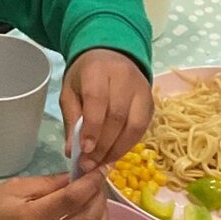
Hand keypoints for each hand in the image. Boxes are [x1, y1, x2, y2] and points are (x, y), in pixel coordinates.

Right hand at [0, 171, 109, 219]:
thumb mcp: (15, 187)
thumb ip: (48, 183)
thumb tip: (77, 177)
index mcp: (32, 218)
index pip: (72, 199)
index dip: (91, 182)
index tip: (99, 168)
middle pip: (89, 219)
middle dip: (99, 196)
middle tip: (96, 180)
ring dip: (103, 214)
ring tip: (94, 198)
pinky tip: (91, 215)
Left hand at [60, 49, 152, 171]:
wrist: (110, 55)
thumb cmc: (85, 76)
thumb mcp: (70, 92)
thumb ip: (71, 120)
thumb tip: (72, 151)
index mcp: (97, 70)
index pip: (98, 100)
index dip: (92, 128)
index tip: (85, 150)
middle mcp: (123, 77)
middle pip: (118, 116)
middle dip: (103, 145)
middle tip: (90, 164)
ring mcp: (142, 89)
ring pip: (135, 124)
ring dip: (118, 149)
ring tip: (102, 163)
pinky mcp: (151, 101)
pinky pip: (143, 127)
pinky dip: (129, 144)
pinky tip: (115, 154)